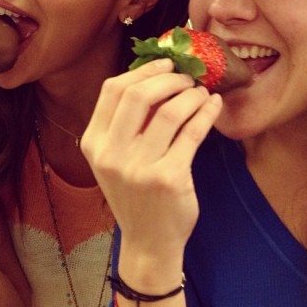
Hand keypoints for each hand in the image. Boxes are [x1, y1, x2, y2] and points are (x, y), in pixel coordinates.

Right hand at [81, 59, 222, 272]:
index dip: (142, 71)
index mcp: (94, 143)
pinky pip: (192, 133)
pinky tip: (213, 107)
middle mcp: (111, 154)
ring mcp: (139, 168)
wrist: (148, 243)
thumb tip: (158, 77)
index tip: (164, 64)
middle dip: (168, 77)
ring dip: (191, 95)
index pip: (112, 90)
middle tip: (187, 77)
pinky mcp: (169, 178)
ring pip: (169, 111)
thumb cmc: (135, 195)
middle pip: (138, 94)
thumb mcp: (115, 160)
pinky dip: (206, 114)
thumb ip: (125, 124)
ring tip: (201, 93)